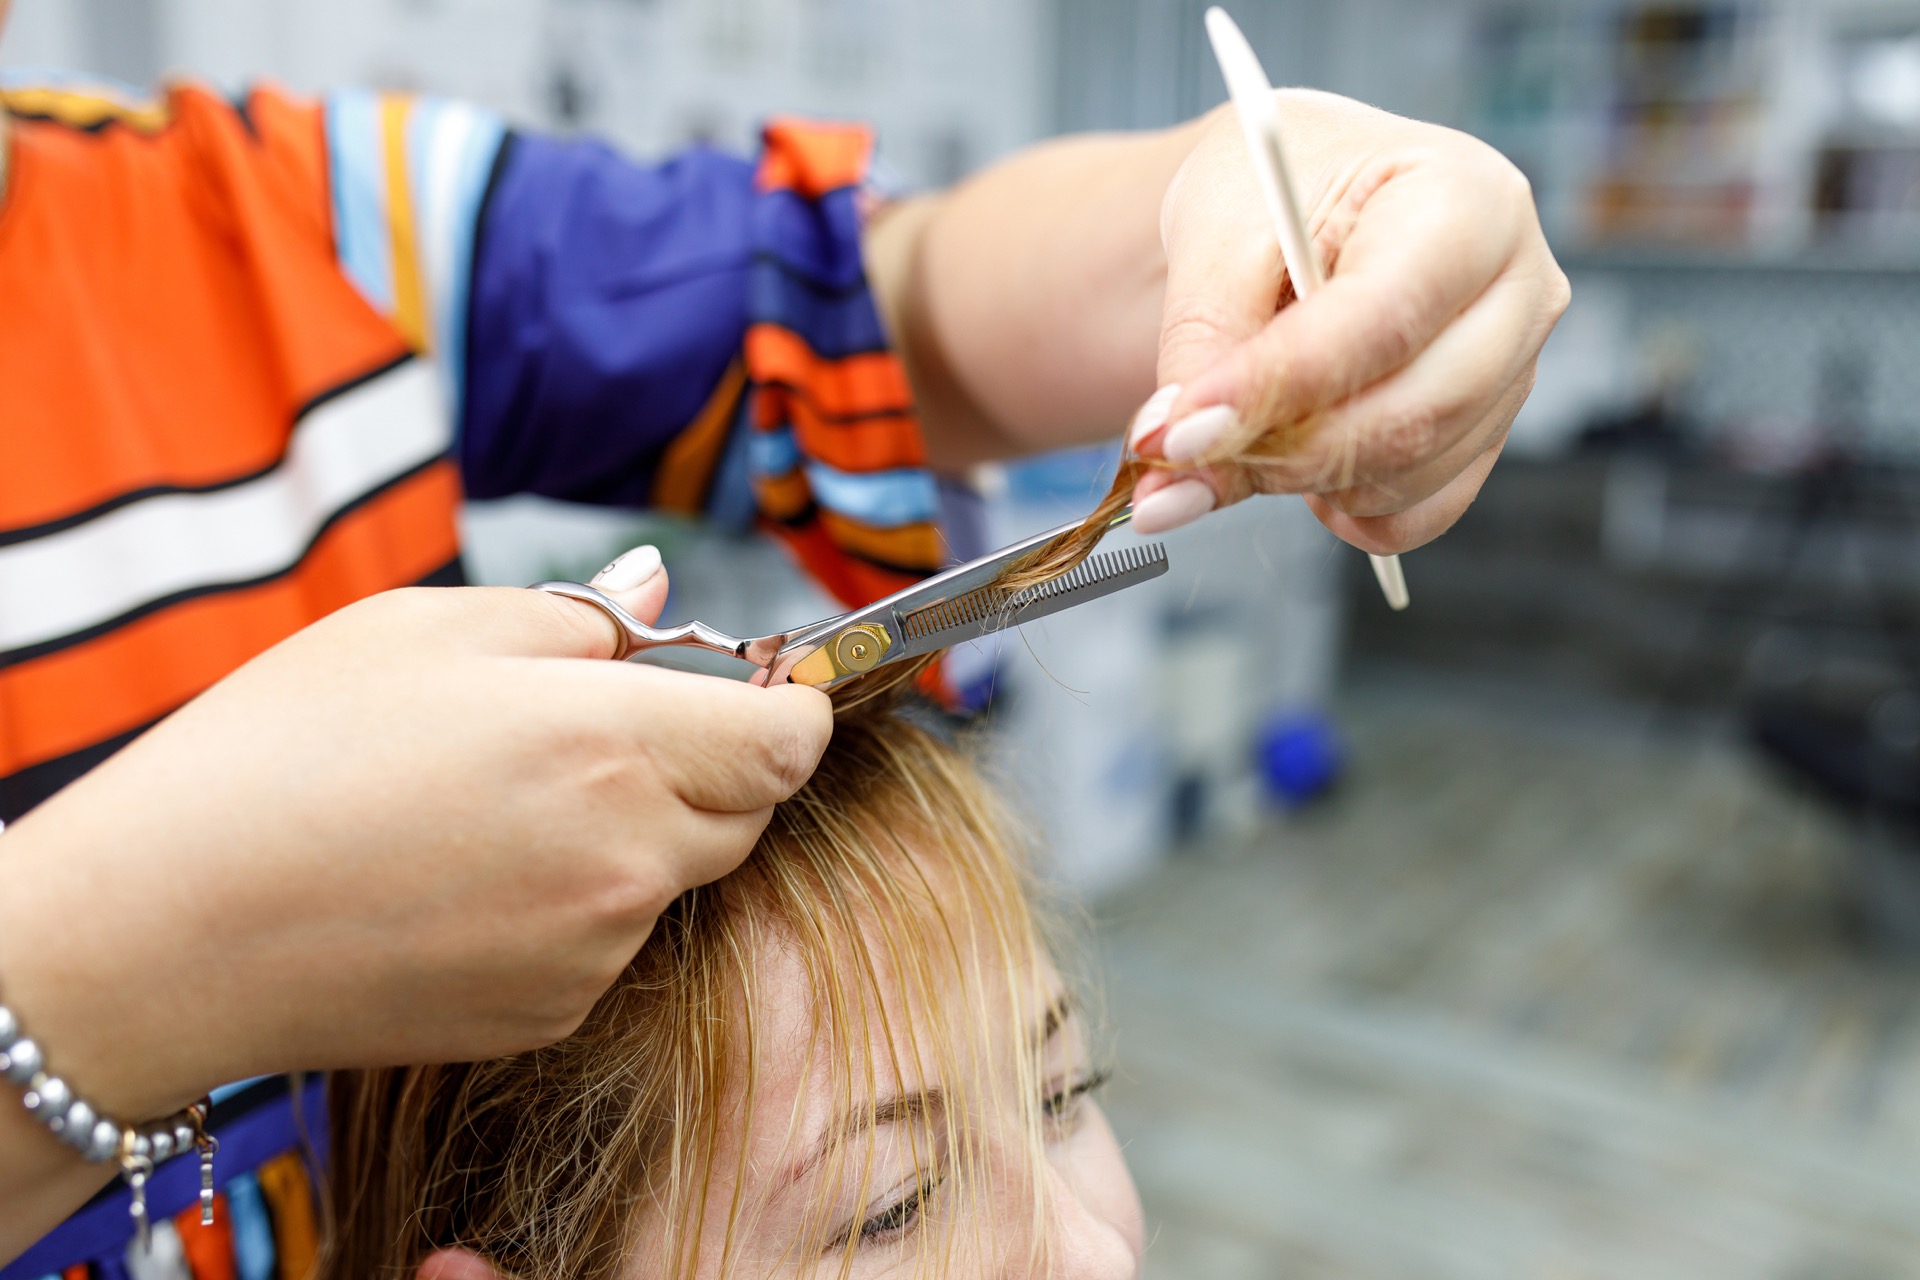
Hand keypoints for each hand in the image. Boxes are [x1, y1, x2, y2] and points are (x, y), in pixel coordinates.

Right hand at [0, 551, 831, 1118]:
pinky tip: (469, 878)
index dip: (785, 705)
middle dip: (706, 761)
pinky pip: (609, 942)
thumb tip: (662, 597)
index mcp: (615, 741)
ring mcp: (594, 949)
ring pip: (674, 876)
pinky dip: (576, 905)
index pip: (791, 739)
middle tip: (594, 729)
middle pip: (747, 809)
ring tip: (498, 806)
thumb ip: (578, 618)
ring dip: (634, 833)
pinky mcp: (551, 1013)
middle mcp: (630, 858)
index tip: (751, 684)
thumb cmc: (286, 752)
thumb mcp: (426, 628)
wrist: (169, 929)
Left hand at [1130, 90, 1569, 550]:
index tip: (1182, 426)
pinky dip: (1340, 506)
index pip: (1386, 317)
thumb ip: (1198, 347)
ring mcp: (1514, 369)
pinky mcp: (1487, 433)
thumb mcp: (1214, 233)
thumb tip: (1174, 453)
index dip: (1279, 383)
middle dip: (1285, 448)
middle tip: (1187, 447)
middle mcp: (1517, 286)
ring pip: (1411, 473)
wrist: (1291, 207)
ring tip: (1240, 424)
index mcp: (1467, 197)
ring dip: (1301, 477)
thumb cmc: (1269, 193)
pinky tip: (1297, 454)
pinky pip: (1418, 514)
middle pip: (1415, 413)